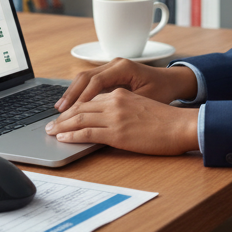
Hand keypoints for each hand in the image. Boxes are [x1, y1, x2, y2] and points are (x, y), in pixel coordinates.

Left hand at [46, 88, 198, 154]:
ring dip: (62, 126)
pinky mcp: (116, 133)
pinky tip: (62, 138)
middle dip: (63, 116)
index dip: (74, 107)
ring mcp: (114, 117)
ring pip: (79, 118)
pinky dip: (71, 135)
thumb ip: (123, 108)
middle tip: (50, 123)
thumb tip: (108, 120)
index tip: (65, 114)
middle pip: (81, 107)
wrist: (181, 126)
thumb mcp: (142, 106)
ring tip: (51, 132)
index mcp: (121, 94)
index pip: (90, 99)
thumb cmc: (166, 120)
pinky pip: (87, 133)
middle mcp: (115, 102)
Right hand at [55, 60, 196, 111]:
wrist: (173, 82)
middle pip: (85, 77)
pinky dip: (80, 92)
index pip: (96, 82)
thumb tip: (103, 121)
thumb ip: (125, 108)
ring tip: (60, 109)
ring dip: (72, 93)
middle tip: (59, 112)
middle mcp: (115, 64)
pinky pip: (90, 81)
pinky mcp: (111, 73)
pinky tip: (72, 104)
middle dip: (71, 96)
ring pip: (85, 78)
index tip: (72, 113)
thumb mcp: (146, 100)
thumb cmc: (163, 91)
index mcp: (124, 68)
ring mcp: (112, 67)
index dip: (82, 98)